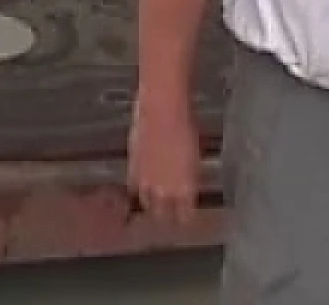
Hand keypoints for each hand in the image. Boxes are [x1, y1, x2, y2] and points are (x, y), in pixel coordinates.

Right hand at [127, 101, 200, 225]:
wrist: (162, 113)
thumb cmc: (186, 128)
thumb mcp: (195, 157)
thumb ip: (190, 177)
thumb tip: (187, 185)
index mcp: (186, 189)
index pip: (185, 215)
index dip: (185, 216)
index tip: (185, 214)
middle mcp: (165, 191)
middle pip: (163, 215)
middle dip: (167, 214)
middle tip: (169, 212)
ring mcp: (146, 183)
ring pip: (147, 204)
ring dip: (151, 204)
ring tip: (154, 202)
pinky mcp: (132, 171)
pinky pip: (135, 189)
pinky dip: (139, 189)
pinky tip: (142, 186)